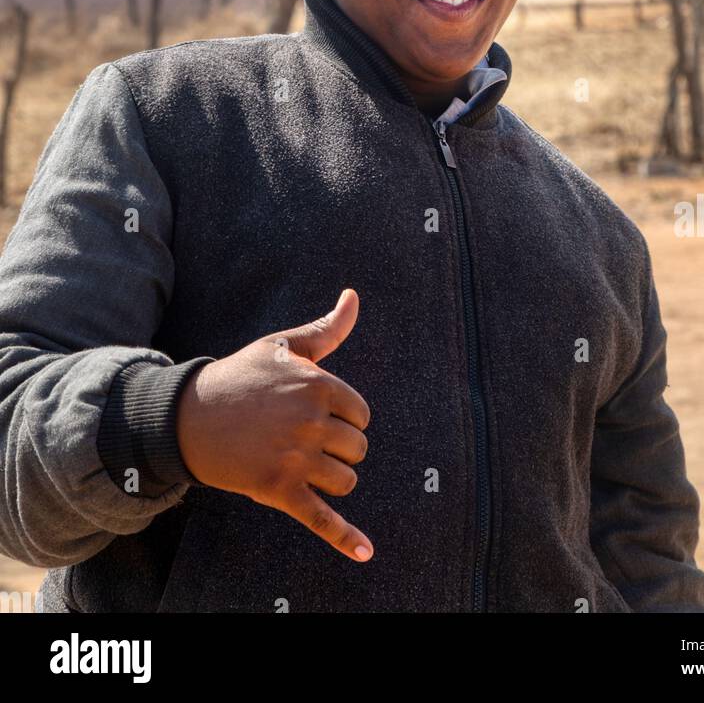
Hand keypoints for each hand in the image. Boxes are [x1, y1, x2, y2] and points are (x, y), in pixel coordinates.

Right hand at [176, 289, 372, 561]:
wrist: (190, 417)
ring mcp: (295, 458)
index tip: (316, 414)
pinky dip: (345, 538)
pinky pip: (321, 517)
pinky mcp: (279, 490)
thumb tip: (354, 296)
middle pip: (357, 448)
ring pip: (345, 480)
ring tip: (302, 465)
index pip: (361, 413)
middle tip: (302, 439)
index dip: (343, 416)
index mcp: (317, 385)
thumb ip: (326, 329)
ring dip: (331, 477)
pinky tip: (366, 553)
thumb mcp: (284, 347)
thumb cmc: (242, 378)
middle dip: (337, 447)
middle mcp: (311, 421)